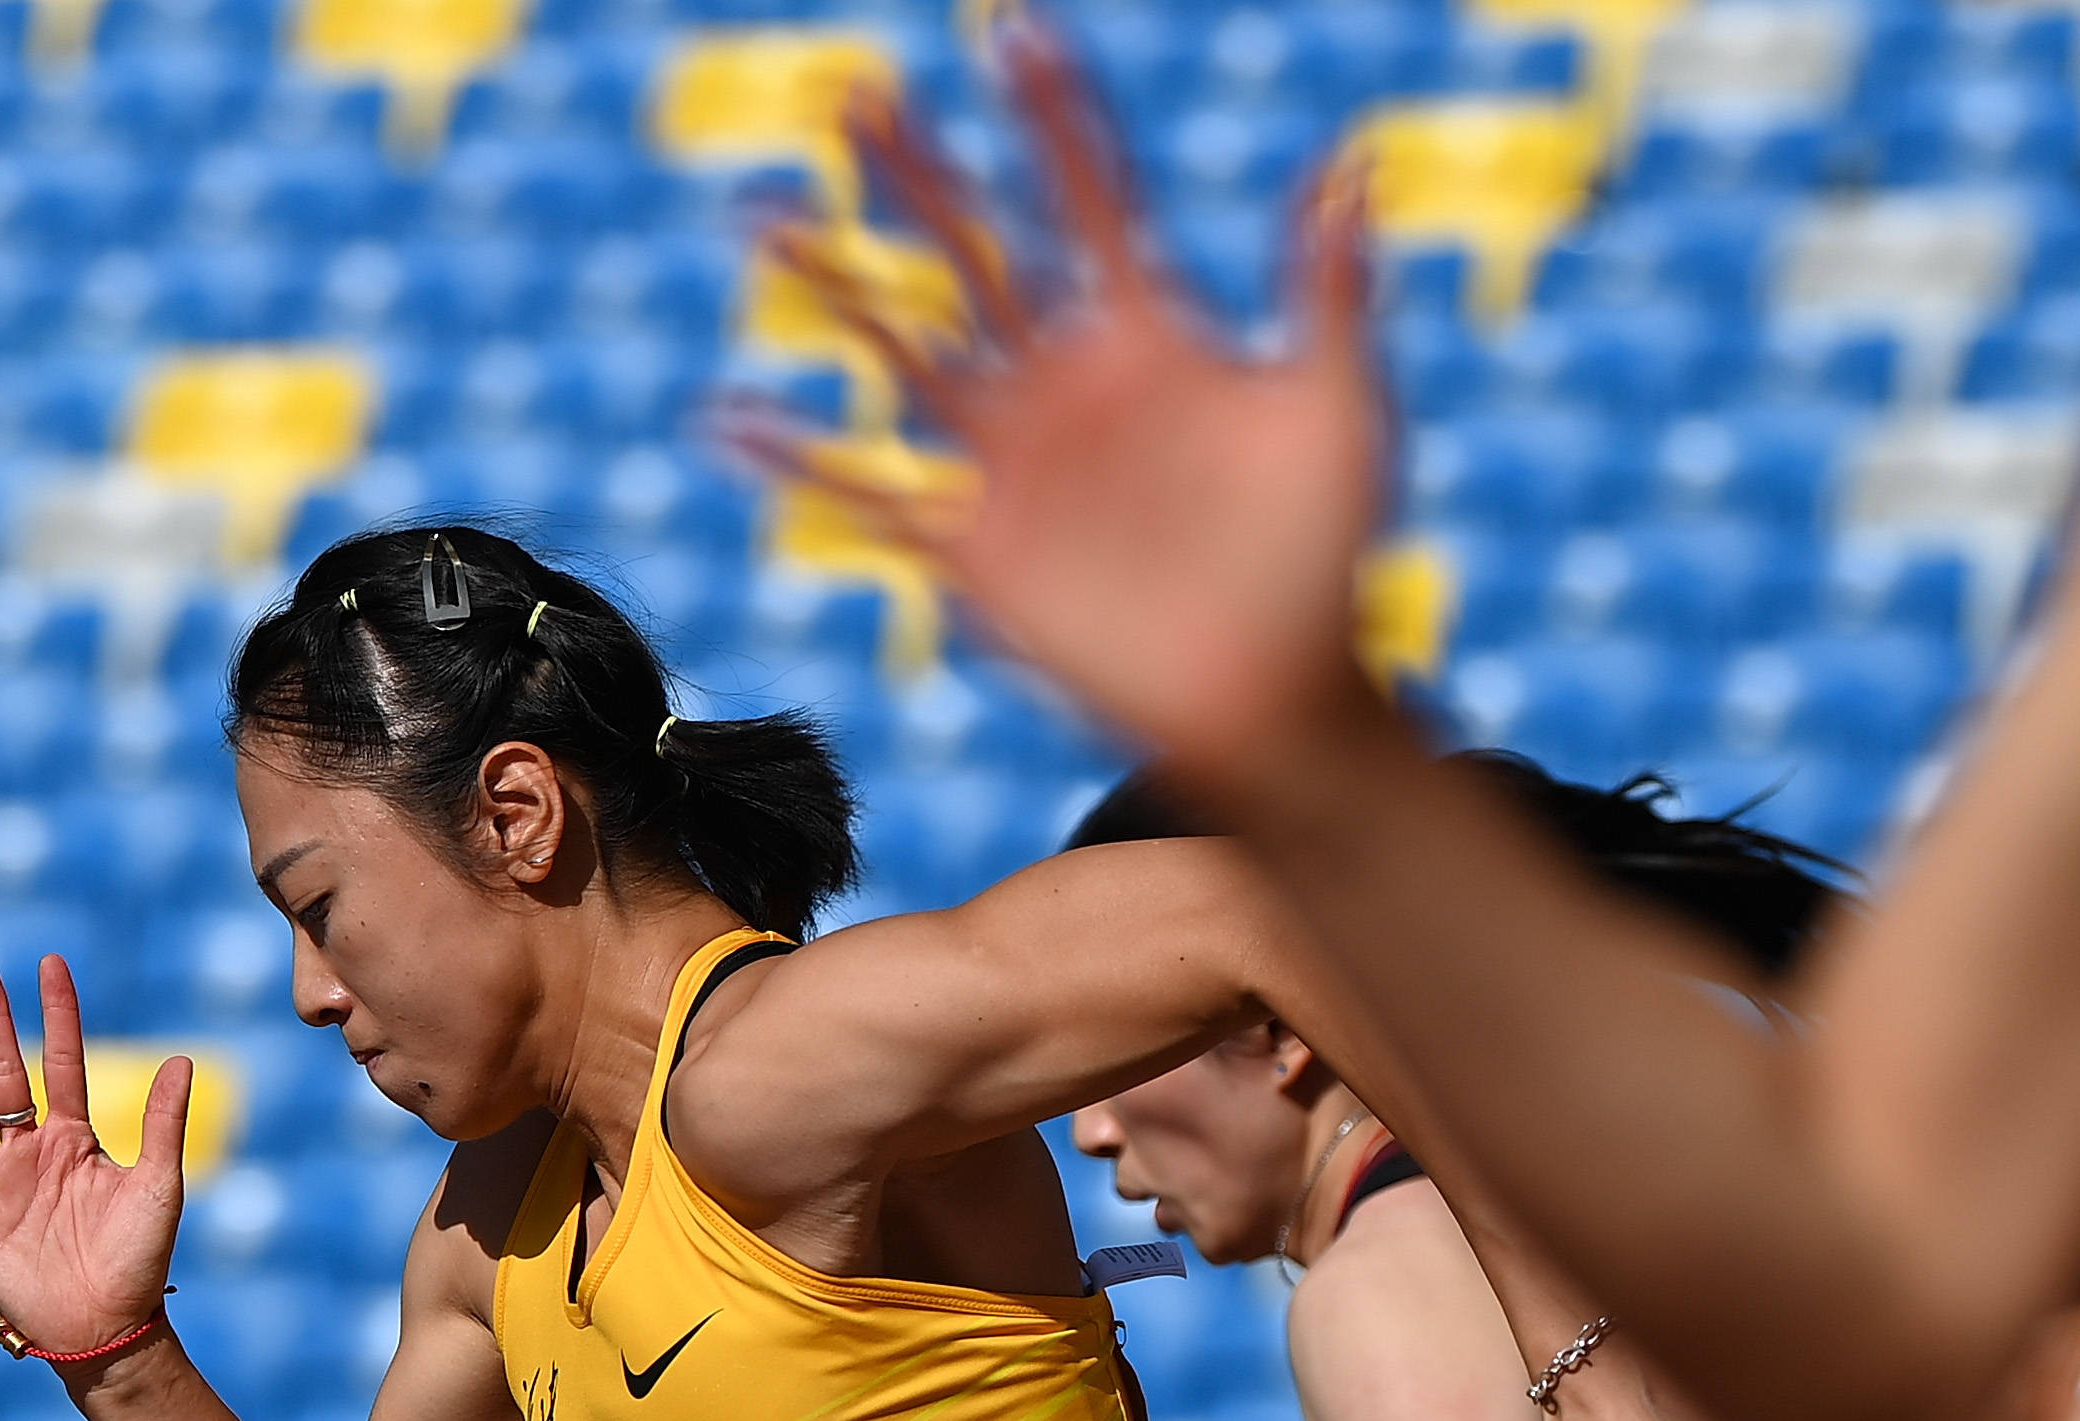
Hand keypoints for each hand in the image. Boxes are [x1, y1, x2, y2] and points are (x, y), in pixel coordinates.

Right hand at [0, 957, 191, 1362]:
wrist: (109, 1329)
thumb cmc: (138, 1261)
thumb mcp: (157, 1186)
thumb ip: (162, 1125)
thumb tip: (182, 1059)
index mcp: (75, 1140)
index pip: (63, 1062)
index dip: (58, 1014)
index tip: (50, 963)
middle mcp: (30, 1154)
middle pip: (5, 1074)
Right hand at [728, 32, 1390, 776]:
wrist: (1277, 694)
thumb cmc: (1324, 553)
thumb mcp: (1339, 406)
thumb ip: (1329, 288)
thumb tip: (1349, 162)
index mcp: (1149, 335)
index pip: (1090, 199)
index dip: (1056, 119)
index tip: (1016, 33)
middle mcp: (1064, 384)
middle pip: (975, 251)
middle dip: (918, 174)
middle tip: (857, 96)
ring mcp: (1012, 464)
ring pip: (906, 351)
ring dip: (833, 287)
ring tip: (765, 218)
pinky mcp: (975, 551)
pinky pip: (870, 497)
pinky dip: (798, 461)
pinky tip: (731, 419)